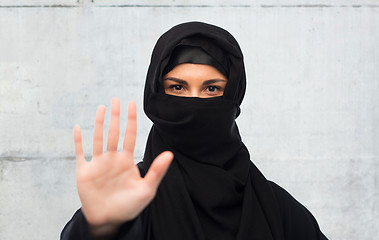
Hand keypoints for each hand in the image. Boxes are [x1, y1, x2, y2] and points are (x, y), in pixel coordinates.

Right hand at [74, 98, 172, 235]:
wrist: (109, 220)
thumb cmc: (129, 206)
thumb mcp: (146, 189)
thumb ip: (157, 171)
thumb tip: (169, 154)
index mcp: (127, 160)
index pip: (130, 135)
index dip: (131, 119)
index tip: (132, 104)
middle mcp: (112, 158)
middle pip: (114, 132)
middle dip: (115, 116)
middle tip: (116, 99)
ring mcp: (98, 163)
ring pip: (98, 138)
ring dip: (99, 124)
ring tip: (101, 108)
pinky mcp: (84, 171)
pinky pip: (80, 153)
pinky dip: (78, 141)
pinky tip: (77, 128)